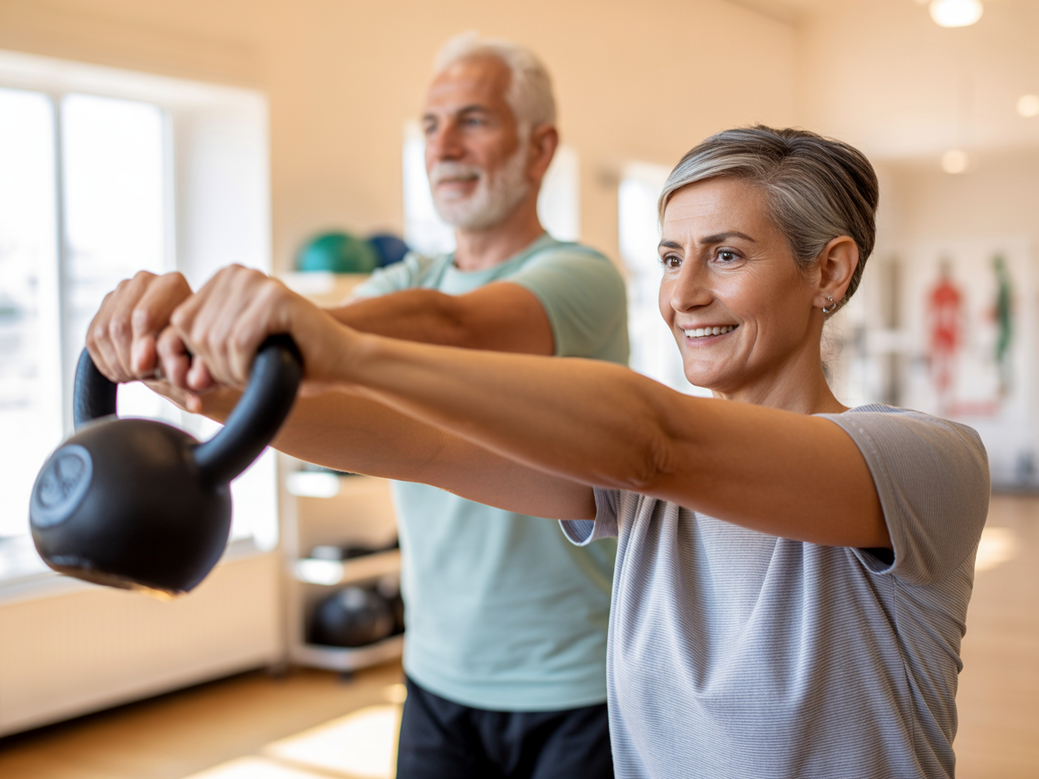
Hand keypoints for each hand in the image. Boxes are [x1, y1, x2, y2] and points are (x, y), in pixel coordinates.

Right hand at [86, 270, 193, 384]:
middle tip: (140, 376)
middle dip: (128, 358)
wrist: (182, 345)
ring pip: (104, 332)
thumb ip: (168, 359)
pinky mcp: (104, 306)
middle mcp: (144, 280)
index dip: (142, 349)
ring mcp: (121, 291)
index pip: (145, 317)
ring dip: (116, 362)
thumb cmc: (192, 352)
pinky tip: (123, 371)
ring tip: (134, 375)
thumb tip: (140, 364)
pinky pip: (93, 337)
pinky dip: (105, 361)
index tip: (149, 371)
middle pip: (121, 324)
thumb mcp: (189, 358)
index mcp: (172, 284)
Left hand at [169, 265, 355, 395]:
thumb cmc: (290, 361)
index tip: (227, 371)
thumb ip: (201, 352)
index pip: (181, 322)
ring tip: (258, 370)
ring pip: (215, 340)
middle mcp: (238, 273)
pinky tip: (267, 367)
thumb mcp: (234, 352)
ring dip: (233, 370)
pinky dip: (247, 368)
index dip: (198, 357)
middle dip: (216, 366)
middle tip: (247, 374)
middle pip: (195, 332)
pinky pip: (239, 343)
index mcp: (224, 279)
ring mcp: (258, 282)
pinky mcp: (276, 298)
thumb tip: (163, 368)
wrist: (341, 362)